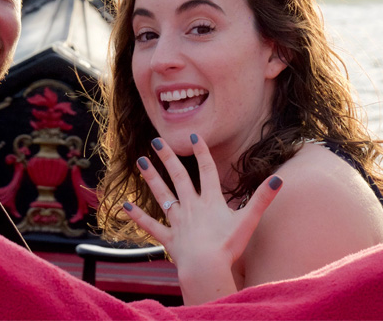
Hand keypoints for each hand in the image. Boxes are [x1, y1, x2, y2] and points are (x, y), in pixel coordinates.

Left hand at [123, 133, 281, 304]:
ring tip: (140, 161)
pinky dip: (138, 216)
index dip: (201, 152)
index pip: (207, 170)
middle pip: (179, 176)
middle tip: (156, 140)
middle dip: (167, 157)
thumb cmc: (228, 246)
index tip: (193, 136)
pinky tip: (125, 206)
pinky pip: (151, 226)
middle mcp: (191, 206)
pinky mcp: (169, 238)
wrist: (206, 267)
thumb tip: (278, 180)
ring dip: (151, 178)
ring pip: (162, 195)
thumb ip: (262, 199)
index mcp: (210, 201)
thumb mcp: (248, 221)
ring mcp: (178, 221)